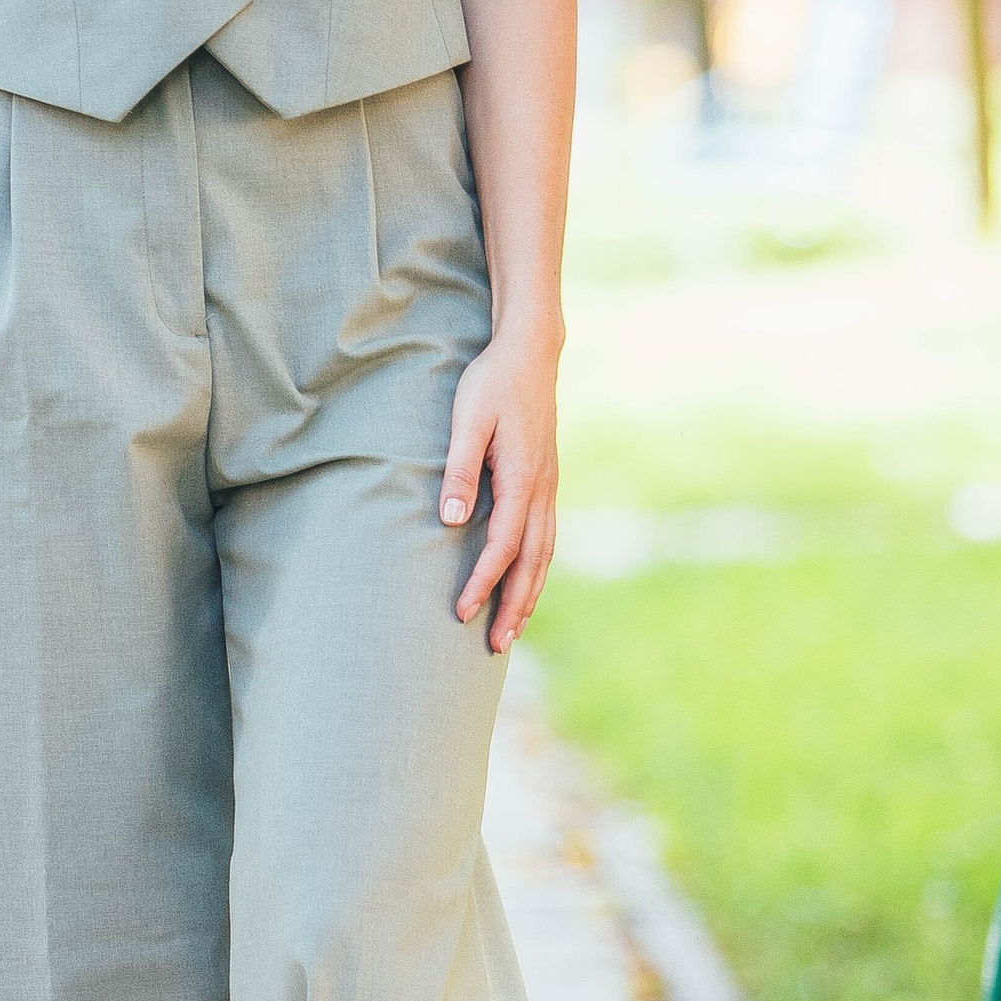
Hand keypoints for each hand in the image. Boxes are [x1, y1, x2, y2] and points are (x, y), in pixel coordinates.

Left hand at [441, 329, 559, 650]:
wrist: (530, 353)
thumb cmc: (491, 384)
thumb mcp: (466, 420)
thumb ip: (457, 469)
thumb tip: (452, 520)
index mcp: (521, 477)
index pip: (503, 544)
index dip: (484, 581)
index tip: (462, 610)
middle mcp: (542, 488)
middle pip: (531, 561)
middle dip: (514, 605)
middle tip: (497, 647)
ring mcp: (549, 486)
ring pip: (544, 553)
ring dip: (529, 594)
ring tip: (514, 630)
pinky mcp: (546, 482)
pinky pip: (546, 537)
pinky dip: (538, 569)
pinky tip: (526, 584)